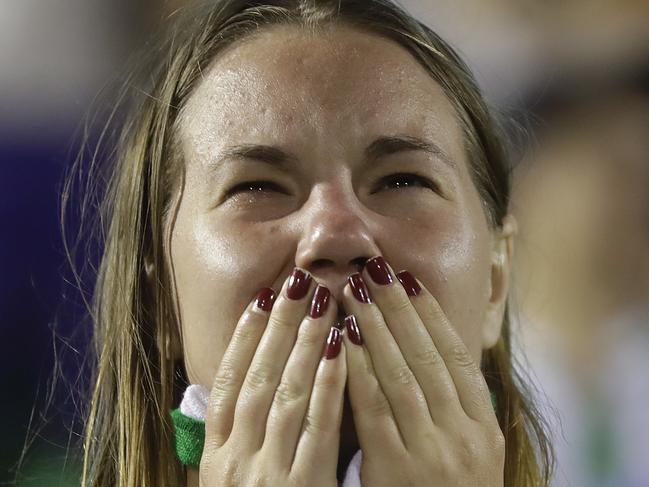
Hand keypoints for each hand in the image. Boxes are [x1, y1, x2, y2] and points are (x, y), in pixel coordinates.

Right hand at [199, 268, 345, 486]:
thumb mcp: (232, 482)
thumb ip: (237, 437)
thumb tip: (241, 386)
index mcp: (216, 456)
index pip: (229, 381)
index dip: (245, 336)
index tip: (262, 297)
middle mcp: (235, 458)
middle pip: (258, 376)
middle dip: (279, 325)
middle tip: (297, 280)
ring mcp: (266, 473)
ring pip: (286, 392)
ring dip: (304, 342)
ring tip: (322, 299)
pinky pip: (317, 427)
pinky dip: (328, 385)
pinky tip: (341, 349)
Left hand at [341, 256, 504, 486]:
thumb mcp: (467, 456)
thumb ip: (452, 410)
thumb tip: (433, 357)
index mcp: (484, 430)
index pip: (455, 357)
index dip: (431, 314)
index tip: (409, 280)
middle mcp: (465, 436)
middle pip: (427, 355)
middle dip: (398, 306)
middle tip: (375, 266)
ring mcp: (435, 454)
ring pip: (401, 373)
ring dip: (376, 325)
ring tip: (355, 286)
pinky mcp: (397, 471)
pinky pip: (374, 408)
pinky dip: (358, 368)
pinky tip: (341, 337)